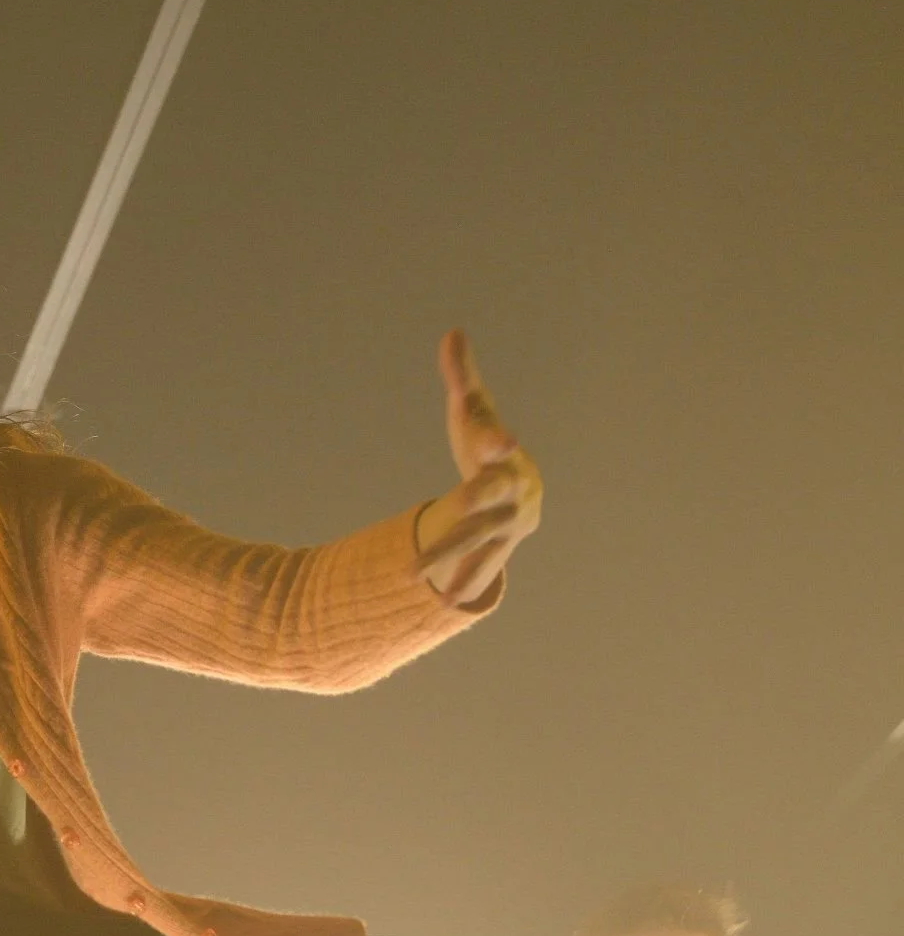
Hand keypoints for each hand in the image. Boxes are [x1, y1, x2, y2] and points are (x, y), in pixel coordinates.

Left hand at [413, 330, 541, 605]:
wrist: (520, 486)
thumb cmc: (486, 440)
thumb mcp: (472, 409)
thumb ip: (461, 375)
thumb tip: (452, 333)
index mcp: (500, 455)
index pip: (496, 443)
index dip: (497, 439)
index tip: (499, 438)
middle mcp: (508, 491)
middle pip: (487, 497)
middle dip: (475, 502)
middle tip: (462, 502)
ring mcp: (504, 523)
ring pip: (475, 540)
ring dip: (449, 558)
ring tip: (414, 575)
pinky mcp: (496, 547)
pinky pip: (483, 565)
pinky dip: (466, 581)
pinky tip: (445, 603)